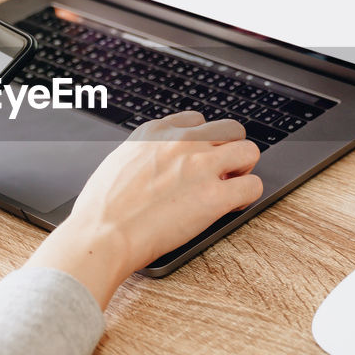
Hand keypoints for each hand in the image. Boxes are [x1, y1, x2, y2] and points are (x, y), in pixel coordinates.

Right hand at [25, 111, 262, 307]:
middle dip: (230, 149)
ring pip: (249, 151)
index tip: (199, 157)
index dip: (202, 141)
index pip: (197, 120)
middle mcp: (182, 142)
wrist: (102, 234)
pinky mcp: (214, 196)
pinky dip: (247, 197)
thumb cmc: (102, 208)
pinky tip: (231, 206)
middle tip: (222, 171)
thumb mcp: (119, 162)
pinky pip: (253, 186)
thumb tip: (156, 164)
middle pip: (231, 129)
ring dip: (243, 169)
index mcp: (156, 132)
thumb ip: (145, 155)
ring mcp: (201, 166)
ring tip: (230, 187)